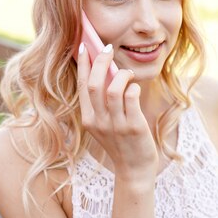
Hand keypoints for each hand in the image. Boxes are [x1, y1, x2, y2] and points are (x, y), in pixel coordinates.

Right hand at [76, 43, 157, 183]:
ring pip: (113, 89)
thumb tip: (106, 72)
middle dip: (100, 61)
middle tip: (108, 48)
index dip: (82, 64)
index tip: (84, 47)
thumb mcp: (105, 125)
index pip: (82, 86)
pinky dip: (133, 87)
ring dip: (121, 75)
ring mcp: (116, 125)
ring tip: (127, 73)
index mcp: (88, 119)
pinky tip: (135, 88)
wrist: (134, 171)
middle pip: (94, 84)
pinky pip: (131, 97)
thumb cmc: (122, 143)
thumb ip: (102, 104)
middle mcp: (99, 122)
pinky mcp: (134, 127)